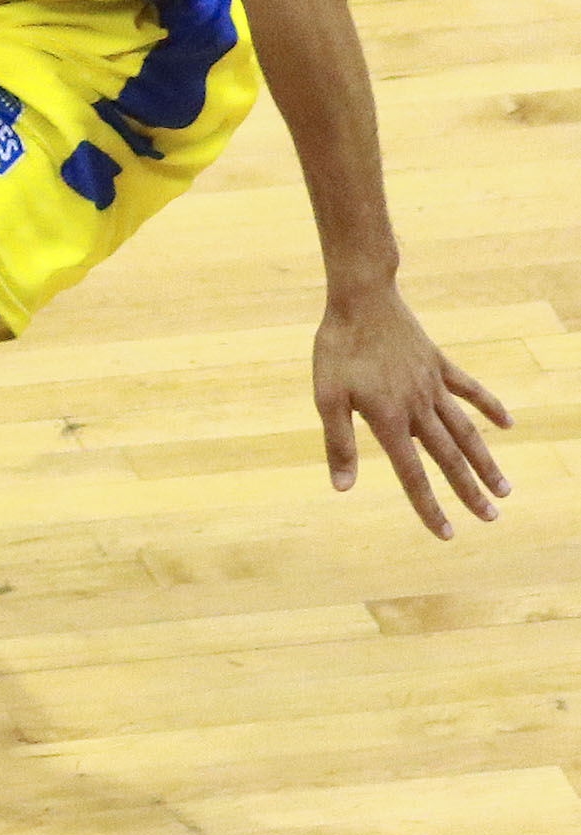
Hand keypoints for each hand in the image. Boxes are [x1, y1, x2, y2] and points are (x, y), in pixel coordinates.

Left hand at [315, 284, 512, 538]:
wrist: (361, 299)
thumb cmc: (337, 349)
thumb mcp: (326, 397)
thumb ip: (338, 442)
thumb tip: (343, 488)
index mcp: (389, 419)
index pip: (413, 474)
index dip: (429, 506)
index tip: (448, 534)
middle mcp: (419, 406)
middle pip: (449, 458)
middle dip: (469, 491)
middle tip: (491, 519)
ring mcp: (434, 385)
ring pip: (467, 430)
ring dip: (486, 460)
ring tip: (504, 488)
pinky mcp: (440, 363)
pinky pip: (471, 390)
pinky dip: (490, 406)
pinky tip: (508, 424)